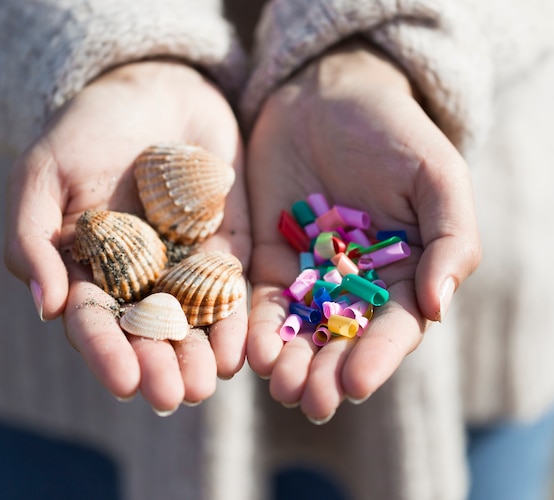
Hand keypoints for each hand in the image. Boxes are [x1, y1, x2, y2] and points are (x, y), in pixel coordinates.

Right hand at [4, 61, 249, 412]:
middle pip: (147, 334)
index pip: (94, 322)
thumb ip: (33, 240)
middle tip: (173, 396)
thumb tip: (46, 310)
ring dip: (198, 356)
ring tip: (207, 383)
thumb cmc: (89, 129)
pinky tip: (241, 349)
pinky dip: (236, 320)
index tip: (125, 383)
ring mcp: (184, 266)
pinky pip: (231, 291)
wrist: (154, 90)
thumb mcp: (43, 174)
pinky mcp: (225, 250)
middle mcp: (138, 278)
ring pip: (191, 323)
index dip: (106, 354)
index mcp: (89, 269)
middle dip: (159, 366)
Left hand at [246, 40, 479, 421]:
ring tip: (279, 385)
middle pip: (343, 341)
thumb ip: (450, 240)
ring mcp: (310, 276)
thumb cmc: (392, 132)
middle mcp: (357, 285)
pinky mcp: (268, 260)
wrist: (326, 96)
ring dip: (290, 362)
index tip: (356, 384)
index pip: (394, 329)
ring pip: (300, 331)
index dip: (377, 358)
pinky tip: (250, 350)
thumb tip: (439, 308)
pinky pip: (261, 301)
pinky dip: (256, 327)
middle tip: (311, 401)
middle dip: (327, 373)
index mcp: (404, 273)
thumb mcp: (436, 177)